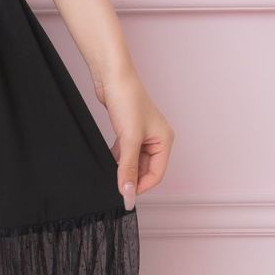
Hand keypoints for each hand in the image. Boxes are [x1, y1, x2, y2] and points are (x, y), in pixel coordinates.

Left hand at [91, 65, 172, 210]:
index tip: (124, 196)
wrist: (112, 78)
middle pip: (145, 170)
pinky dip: (118, 159)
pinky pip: (126, 153)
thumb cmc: (127, 100)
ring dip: (124, 169)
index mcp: (165, 141)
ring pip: (134, 162)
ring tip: (111, 172)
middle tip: (115, 186)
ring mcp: (143, 136)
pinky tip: (109, 160)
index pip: (156, 174)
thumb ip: (128, 168)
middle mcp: (157, 139)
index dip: (140, 187)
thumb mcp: (129, 139)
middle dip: (131, 178)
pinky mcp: (129, 132)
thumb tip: (127, 192)